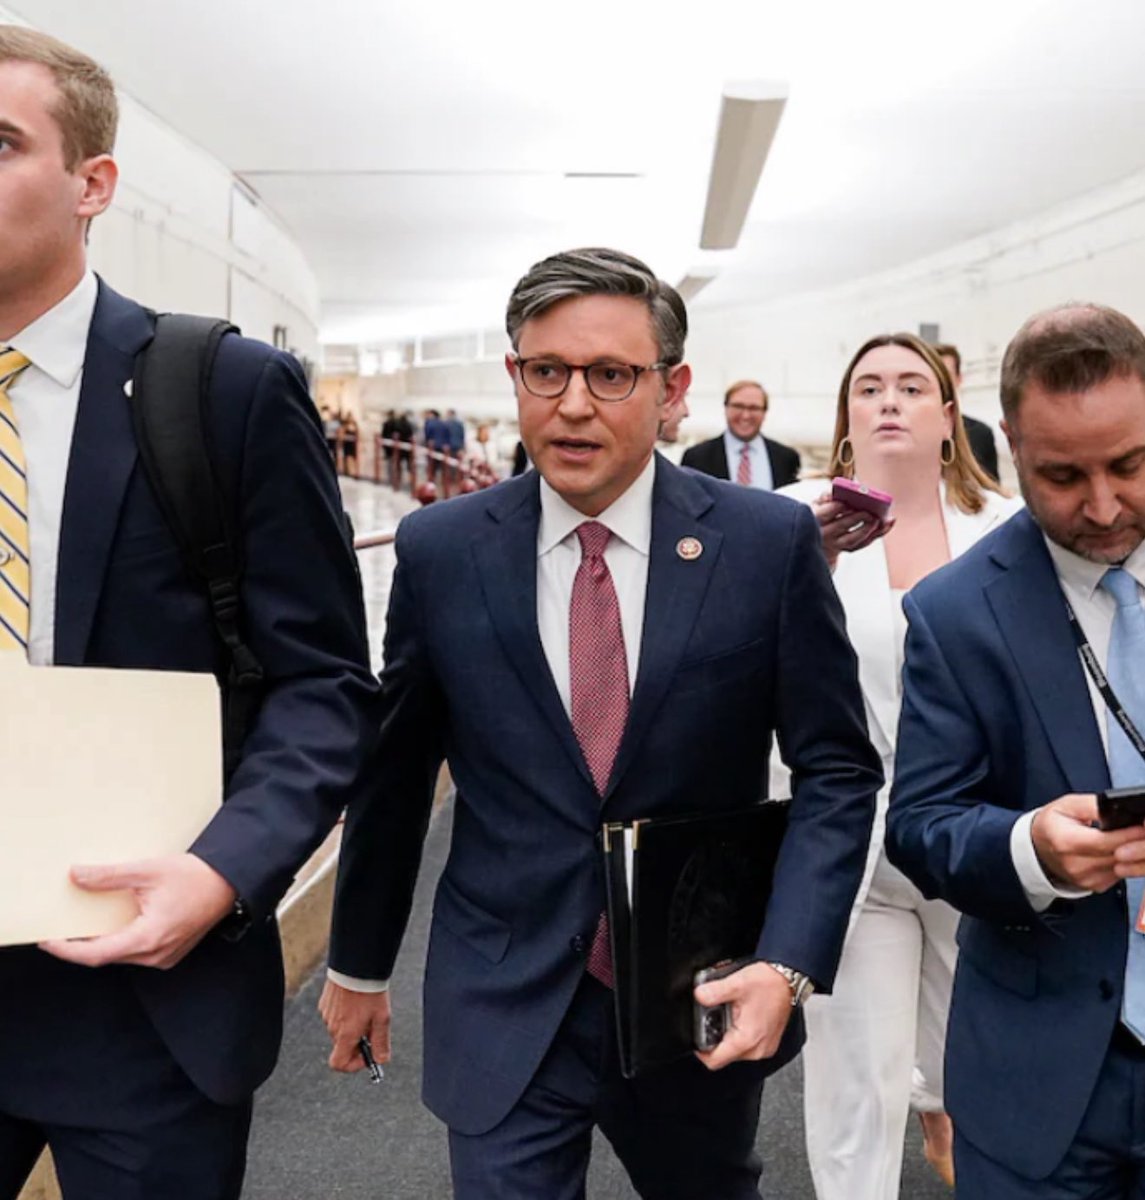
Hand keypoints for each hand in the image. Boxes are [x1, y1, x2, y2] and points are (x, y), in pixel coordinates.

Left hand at [39, 853, 236, 968]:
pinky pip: (137, 952)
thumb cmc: (196, 876)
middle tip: (61, 929)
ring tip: (86, 925)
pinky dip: (122, 941)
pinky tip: (117, 925)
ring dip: (103, 943)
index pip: (96, 955)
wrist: (229, 881)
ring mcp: (165, 956)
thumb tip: (77, 876)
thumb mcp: (148, 870)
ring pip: (122, 955)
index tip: (48, 941)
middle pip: (107, 956)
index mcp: (148, 937)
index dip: (67, 950)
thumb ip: (109, 876)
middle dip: (81, 946)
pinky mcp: (171, 953)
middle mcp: (156, 954)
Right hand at [319, 980, 391, 1072]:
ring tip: (366, 1008)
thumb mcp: (382, 1019)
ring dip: (352, 1025)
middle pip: (343, 1045)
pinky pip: (335, 1015)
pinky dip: (346, 1013)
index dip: (353, 1065)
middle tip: (373, 1026)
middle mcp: (332, 1027)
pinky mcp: (324, 1002)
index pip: (338, 1064)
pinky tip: (357, 1000)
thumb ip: (381, 1042)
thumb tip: (381, 1060)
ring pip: (340, 1029)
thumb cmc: (369, 991)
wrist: (357, 965)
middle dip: (358, 1040)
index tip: (367, 1055)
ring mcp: (326, 1014)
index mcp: (345, 1035)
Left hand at [693, 961, 793, 1070]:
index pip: (715, 1061)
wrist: (788, 979)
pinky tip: (739, 1014)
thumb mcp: (736, 983)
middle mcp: (757, 1050)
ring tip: (728, 1011)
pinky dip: (738, 1032)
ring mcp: (764, 1047)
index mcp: (747, 1040)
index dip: (700, 1051)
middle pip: (724, 1054)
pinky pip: (746, 1043)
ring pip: (734, 1049)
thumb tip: (699, 996)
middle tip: (714, 1015)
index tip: (694, 1038)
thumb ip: (713, 991)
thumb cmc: (769, 983)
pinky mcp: (767, 1042)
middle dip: (714, 1036)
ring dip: (726, 1033)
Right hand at [811, 493, 893, 569]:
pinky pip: (864, 543)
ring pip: (853, 539)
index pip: (828, 511)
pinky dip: (878, 533)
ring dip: (869, 529)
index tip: (853, 500)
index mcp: (816, 517)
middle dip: (858, 517)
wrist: (816, 539)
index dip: (841, 505)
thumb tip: (833, 494)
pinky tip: (888, 523)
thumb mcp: (817, 504)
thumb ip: (825, 497)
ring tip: (880, 520)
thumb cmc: (820, 515)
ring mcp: (835, 543)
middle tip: (871, 512)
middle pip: (842, 524)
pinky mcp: (847, 548)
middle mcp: (825, 533)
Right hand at [1032, 793, 1144, 890]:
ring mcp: (1085, 879)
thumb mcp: (1067, 805)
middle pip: (1118, 856)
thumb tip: (1117, 808)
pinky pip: (1120, 875)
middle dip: (1137, 843)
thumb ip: (1092, 805)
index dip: (1128, 834)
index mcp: (1065, 842)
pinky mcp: (1094, 886)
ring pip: (1123, 867)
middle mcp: (1075, 865)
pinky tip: (1127, 850)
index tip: (1143, 826)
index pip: (1104, 842)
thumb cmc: (1052, 824)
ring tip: (1139, 840)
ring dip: (1135, 854)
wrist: (1037, 848)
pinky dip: (1127, 862)